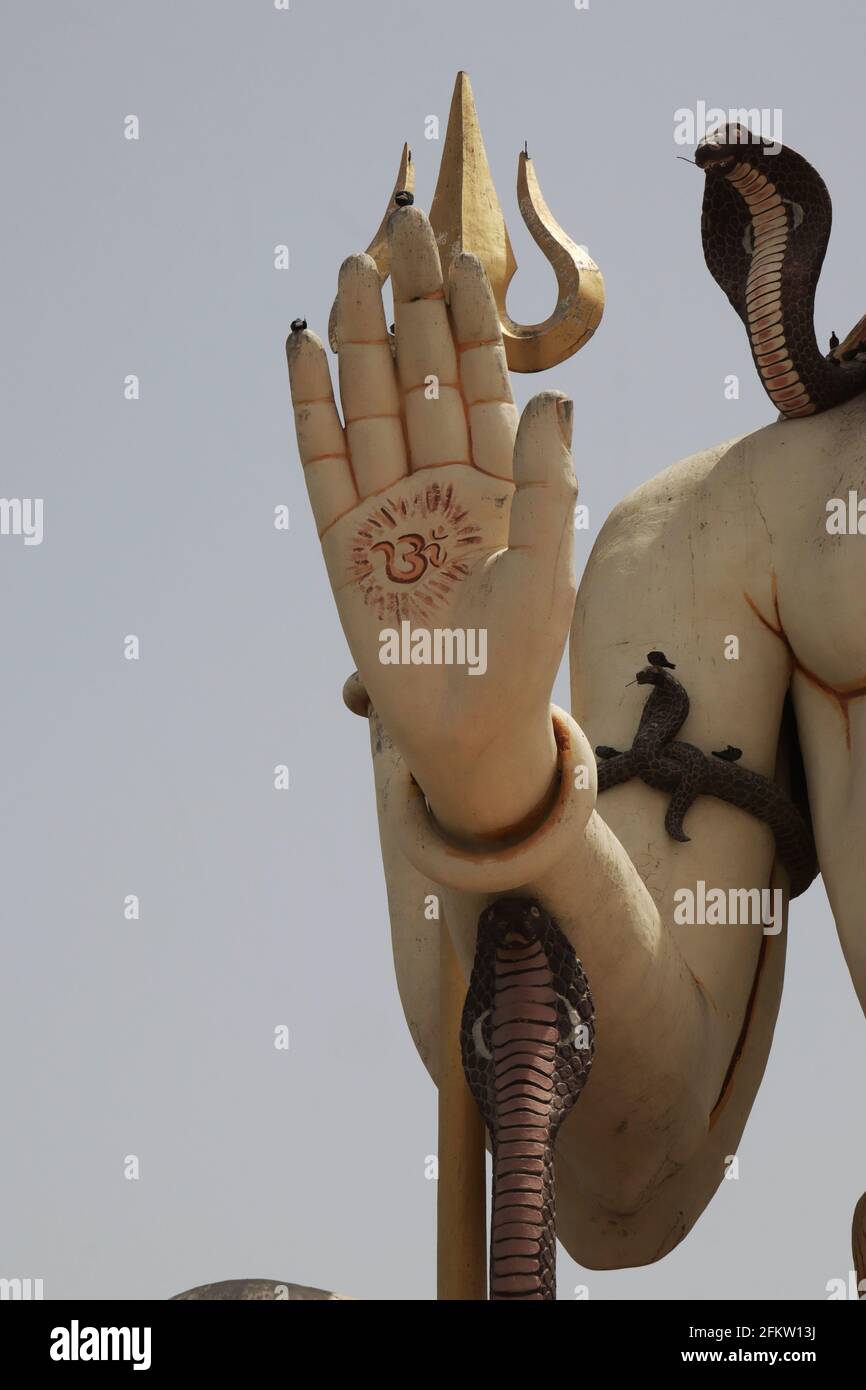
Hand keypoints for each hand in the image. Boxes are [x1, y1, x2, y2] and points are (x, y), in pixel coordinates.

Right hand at [287, 205, 576, 839]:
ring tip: (356, 266)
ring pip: (372, 403)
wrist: (467, 729)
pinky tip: (307, 346)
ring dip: (363, 337)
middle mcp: (441, 481)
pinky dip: (313, 406)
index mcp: (499, 483)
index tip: (465, 257)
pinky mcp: (342, 539)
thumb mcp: (546, 567)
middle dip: (416, 305)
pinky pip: (323, 459)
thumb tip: (556, 397)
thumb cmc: (520, 657)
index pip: (486, 383)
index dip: (474, 323)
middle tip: (405, 226)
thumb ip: (546, 483)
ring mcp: (387, 505)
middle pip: (424, 375)